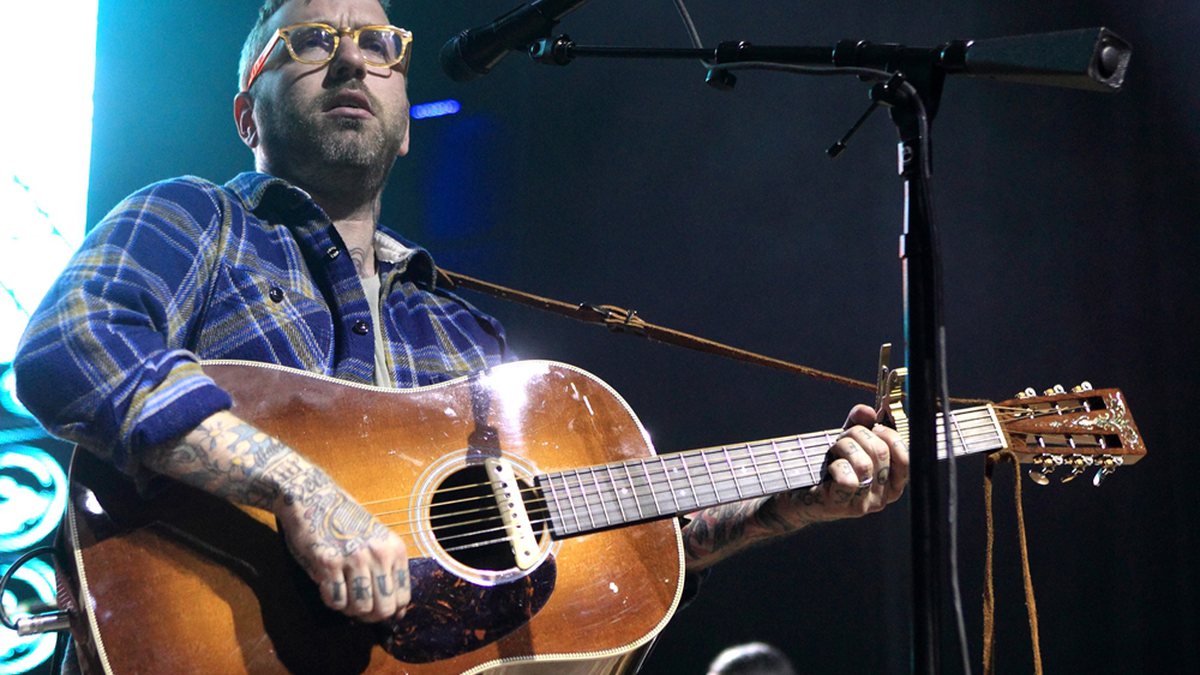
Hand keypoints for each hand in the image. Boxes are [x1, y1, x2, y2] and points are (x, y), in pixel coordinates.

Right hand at [274, 469, 410, 621]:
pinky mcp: (328, 562)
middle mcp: (378, 554)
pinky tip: (328, 587)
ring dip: (349, 609)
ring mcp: (354, 558)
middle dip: (371, 616)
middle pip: (384, 608)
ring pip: (360, 608)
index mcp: (395, 549)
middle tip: (358, 610)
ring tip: (343, 596)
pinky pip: (335, 600)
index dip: (391, 612)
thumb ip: (387, 572)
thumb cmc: (345, 522)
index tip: (378, 611)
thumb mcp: (377, 541)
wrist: (314, 499)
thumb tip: (397, 612)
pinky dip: (331, 601)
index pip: (403, 597)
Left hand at [797, 404, 908, 521]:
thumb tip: (868, 411)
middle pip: (880, 454)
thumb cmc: (829, 467)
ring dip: (844, 447)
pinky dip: (836, 465)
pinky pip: (847, 480)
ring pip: (863, 465)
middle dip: (858, 434)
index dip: (889, 435)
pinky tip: (830, 467)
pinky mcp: (841, 506)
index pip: (905, 457)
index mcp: (892, 483)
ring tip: (834, 450)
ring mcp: (863, 505)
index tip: (874, 428)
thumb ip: (860, 424)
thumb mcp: (849, 441)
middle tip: (843, 437)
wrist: (800, 494)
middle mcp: (882, 497)